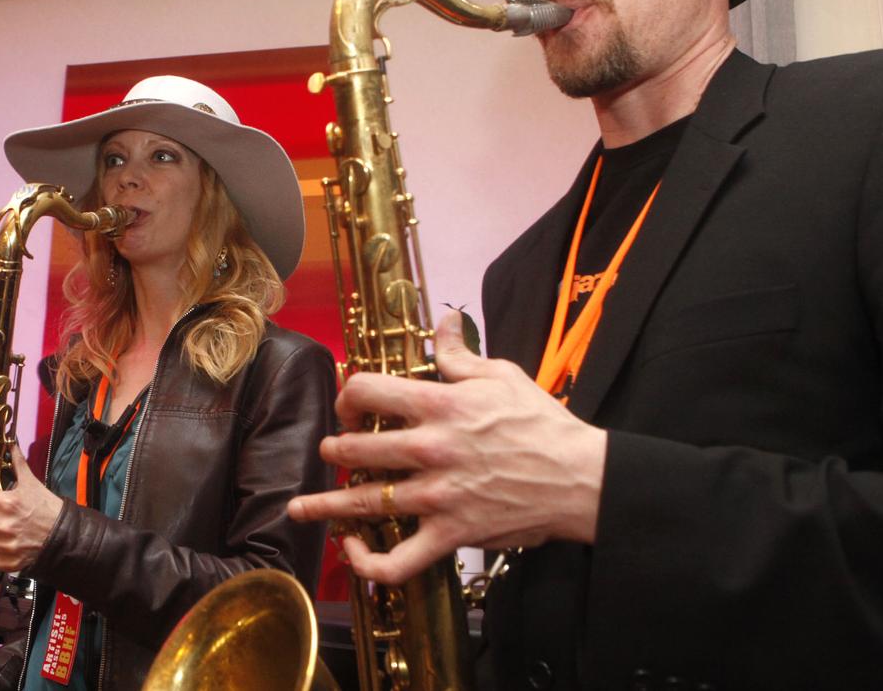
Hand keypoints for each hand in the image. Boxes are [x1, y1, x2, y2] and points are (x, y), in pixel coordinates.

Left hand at [287, 309, 607, 585]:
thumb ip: (460, 353)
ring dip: (325, 506)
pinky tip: (354, 550)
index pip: (367, 391)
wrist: (582, 479)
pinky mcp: (450, 535)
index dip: (347, 394)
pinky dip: (369, 562)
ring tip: (300, 507)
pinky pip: (398, 561)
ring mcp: (437, 496)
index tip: (348, 403)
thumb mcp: (502, 375)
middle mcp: (430, 450)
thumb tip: (443, 320)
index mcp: (439, 406)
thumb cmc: (543, 424)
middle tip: (333, 450)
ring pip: (363, 505)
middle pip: (354, 449)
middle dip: (334, 448)